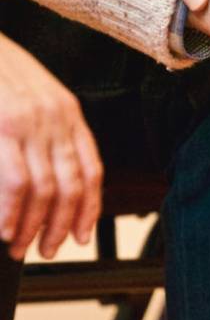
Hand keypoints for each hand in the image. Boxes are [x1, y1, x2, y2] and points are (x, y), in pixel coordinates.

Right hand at [0, 34, 102, 259]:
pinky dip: (11, 211)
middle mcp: (58, 117)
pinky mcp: (6, 125)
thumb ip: (47, 133)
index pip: (91, 168)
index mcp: (69, 112)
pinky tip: (4, 228)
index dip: (90, 208)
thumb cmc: (0, 71)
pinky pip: (16, 181)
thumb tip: (45, 184)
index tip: (82, 234)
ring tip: (19, 245)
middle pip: (72, 185)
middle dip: (60, 226)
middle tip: (45, 249)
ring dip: (32, 226)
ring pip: (46, 189)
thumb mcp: (34, 97)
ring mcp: (33, 121)